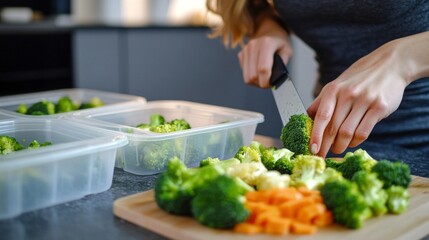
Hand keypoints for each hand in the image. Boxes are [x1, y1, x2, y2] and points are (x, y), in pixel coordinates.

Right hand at [238, 18, 291, 87]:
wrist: (268, 30)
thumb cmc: (279, 41)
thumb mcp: (287, 50)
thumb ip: (283, 64)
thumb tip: (277, 78)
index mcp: (266, 44)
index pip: (263, 69)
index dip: (266, 81)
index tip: (271, 84)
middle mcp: (253, 46)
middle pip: (253, 76)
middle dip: (261, 83)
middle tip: (269, 81)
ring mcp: (245, 50)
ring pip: (247, 77)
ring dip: (256, 82)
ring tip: (264, 77)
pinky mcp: (241, 55)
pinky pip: (244, 73)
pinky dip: (251, 76)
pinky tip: (258, 71)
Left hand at [307, 39, 409, 156]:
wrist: (389, 65)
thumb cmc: (359, 77)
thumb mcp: (337, 84)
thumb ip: (322, 101)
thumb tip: (305, 117)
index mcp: (333, 89)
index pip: (321, 116)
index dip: (315, 135)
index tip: (311, 149)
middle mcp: (348, 94)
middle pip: (333, 128)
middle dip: (325, 145)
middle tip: (321, 155)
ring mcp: (364, 100)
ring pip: (347, 132)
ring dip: (340, 145)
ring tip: (337, 149)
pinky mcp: (379, 107)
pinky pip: (363, 132)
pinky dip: (355, 141)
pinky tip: (351, 142)